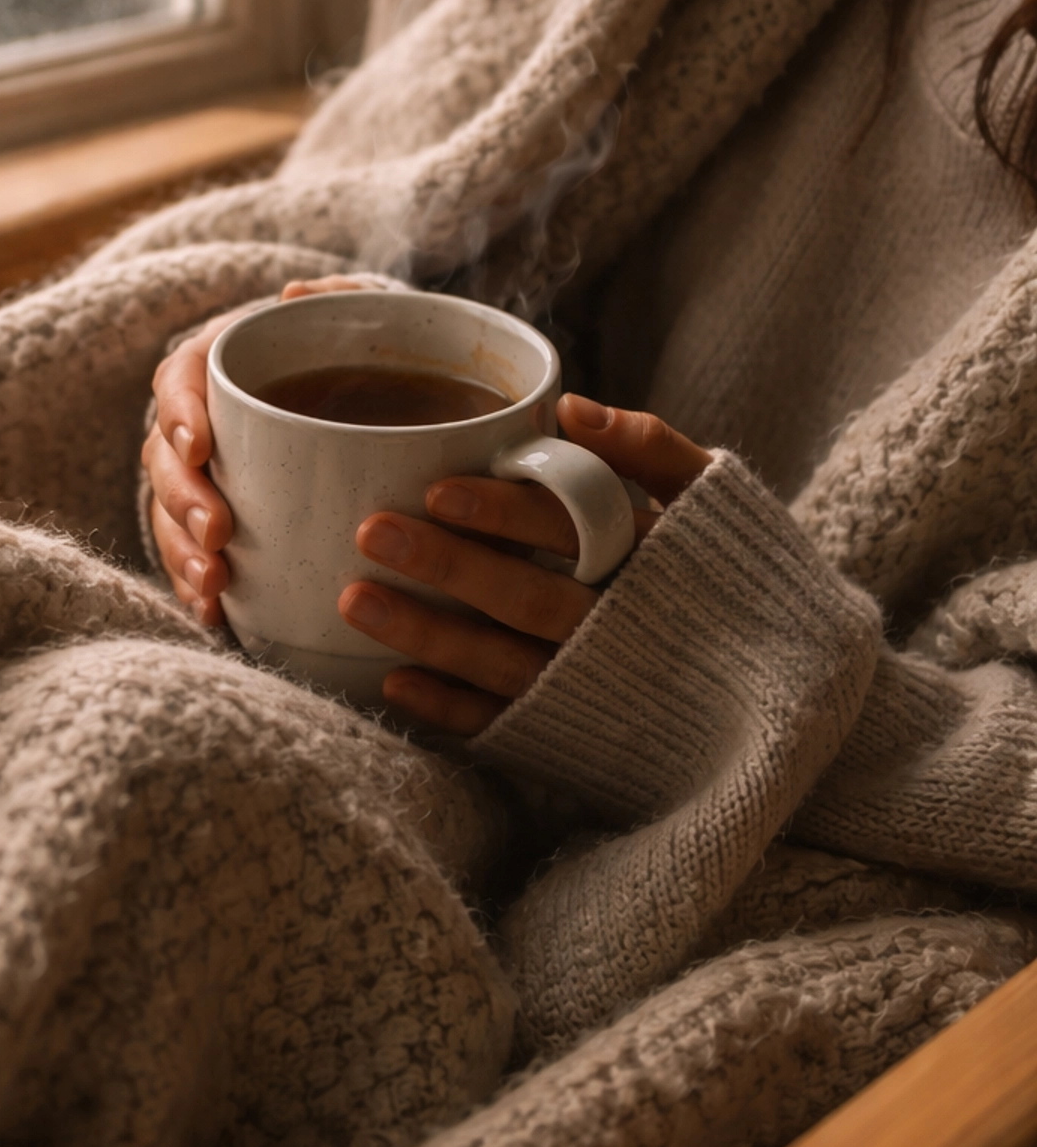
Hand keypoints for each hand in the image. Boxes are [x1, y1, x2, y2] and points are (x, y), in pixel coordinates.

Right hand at [143, 277, 382, 623]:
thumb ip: (335, 300)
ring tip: (214, 586)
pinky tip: (216, 615)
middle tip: (216, 532)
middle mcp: (197, 421)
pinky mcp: (217, 521)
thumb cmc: (353, 348)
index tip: (199, 445)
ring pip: (168, 513)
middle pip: (164, 458)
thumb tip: (296, 294)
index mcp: (217, 364)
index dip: (179, 413)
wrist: (367, 389)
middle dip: (182, 499)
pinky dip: (196, 585)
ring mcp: (202, 476)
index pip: (178, 380)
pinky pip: (192, 555)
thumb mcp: (355, 316)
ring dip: (183, 551)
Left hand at [339, 398, 711, 736]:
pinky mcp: (582, 739)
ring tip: (355, 602)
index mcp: (658, 561)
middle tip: (371, 533)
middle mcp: (629, 630)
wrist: (790, 701)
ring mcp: (601, 692)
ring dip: (431, 638)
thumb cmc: (735, 577)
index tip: (440, 491)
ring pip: (509, 667)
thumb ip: (654, 450)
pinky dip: (453, 711)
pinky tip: (393, 684)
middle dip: (449, 569)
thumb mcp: (718, 503)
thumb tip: (569, 408)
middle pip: (531, 600)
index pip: (574, 533)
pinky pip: (511, 729)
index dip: (509, 514)